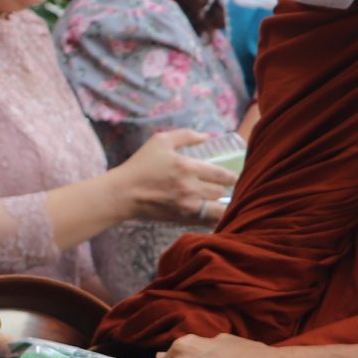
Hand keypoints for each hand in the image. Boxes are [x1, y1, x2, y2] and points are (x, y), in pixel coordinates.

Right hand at [113, 130, 233, 226]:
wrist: (123, 194)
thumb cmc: (140, 165)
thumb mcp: (160, 141)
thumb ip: (185, 135)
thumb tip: (207, 136)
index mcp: (187, 167)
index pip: (220, 174)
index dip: (231, 176)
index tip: (234, 176)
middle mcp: (190, 188)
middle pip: (220, 192)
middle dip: (224, 189)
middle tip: (226, 188)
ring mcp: (187, 206)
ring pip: (218, 210)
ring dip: (222, 206)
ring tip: (224, 203)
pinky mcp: (182, 219)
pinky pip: (207, 222)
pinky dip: (214, 219)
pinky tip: (214, 215)